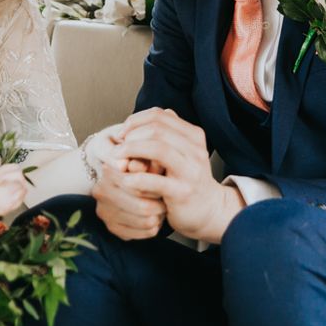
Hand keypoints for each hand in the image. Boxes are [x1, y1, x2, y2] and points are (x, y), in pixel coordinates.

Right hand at [91, 163, 166, 240]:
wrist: (131, 189)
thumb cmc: (142, 173)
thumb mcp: (144, 163)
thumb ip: (143, 163)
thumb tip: (141, 166)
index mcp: (107, 172)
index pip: (137, 185)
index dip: (154, 186)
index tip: (163, 185)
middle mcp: (101, 192)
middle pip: (142, 207)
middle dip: (159, 205)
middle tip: (165, 201)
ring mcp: (105, 212)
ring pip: (145, 221)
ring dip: (158, 217)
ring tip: (161, 209)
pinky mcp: (112, 228)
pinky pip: (142, 233)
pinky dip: (153, 228)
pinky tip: (154, 219)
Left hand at [115, 107, 244, 242]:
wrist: (208, 210)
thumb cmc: (184, 178)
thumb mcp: (177, 152)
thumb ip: (159, 136)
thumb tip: (130, 126)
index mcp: (193, 135)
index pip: (158, 115)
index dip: (135, 121)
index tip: (122, 133)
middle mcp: (195, 149)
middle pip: (156, 129)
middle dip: (131, 135)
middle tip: (118, 147)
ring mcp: (191, 171)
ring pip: (158, 149)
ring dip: (131, 151)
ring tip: (118, 159)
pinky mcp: (183, 192)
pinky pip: (155, 180)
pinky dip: (136, 178)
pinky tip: (126, 180)